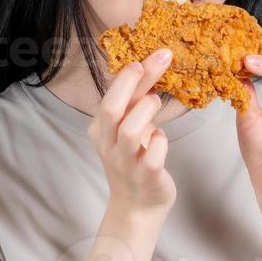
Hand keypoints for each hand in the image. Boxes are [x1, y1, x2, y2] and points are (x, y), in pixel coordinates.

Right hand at [87, 47, 176, 216]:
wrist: (137, 205)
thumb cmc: (135, 160)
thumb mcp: (128, 128)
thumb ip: (136, 102)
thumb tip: (152, 64)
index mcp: (100, 129)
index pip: (110, 95)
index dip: (130, 73)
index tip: (150, 55)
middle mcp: (108, 144)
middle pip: (111, 108)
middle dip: (133, 81)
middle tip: (156, 62)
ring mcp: (125, 162)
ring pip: (131, 131)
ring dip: (147, 111)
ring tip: (157, 104)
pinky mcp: (146, 177)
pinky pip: (154, 154)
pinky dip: (161, 141)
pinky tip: (160, 140)